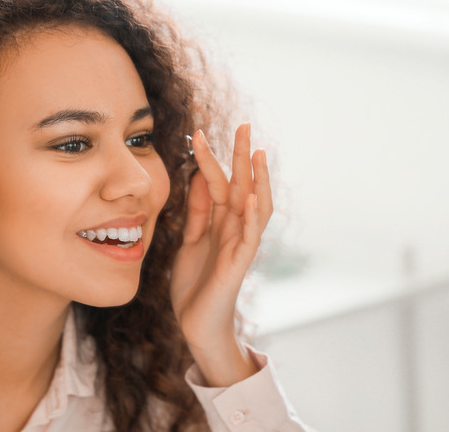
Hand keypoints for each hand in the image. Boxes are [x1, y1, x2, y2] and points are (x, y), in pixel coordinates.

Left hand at [170, 123, 272, 386]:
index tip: (197, 133)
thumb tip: (199, 176)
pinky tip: (252, 197)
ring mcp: (239, 245)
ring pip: (256, 206)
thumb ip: (197, 211)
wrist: (196, 324)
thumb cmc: (196, 284)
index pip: (218, 182)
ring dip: (258, 180)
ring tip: (258, 153)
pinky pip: (250, 237)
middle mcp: (234, 228)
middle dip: (242, 156)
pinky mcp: (238, 264)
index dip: (209, 158)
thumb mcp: (191, 239)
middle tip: (244, 125)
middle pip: (242, 185)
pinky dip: (253, 216)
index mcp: (220, 221)